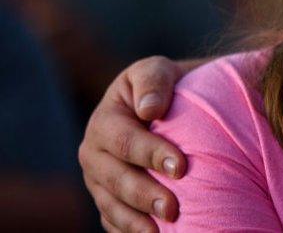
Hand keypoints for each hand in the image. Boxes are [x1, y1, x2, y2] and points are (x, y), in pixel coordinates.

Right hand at [78, 56, 203, 231]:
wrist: (168, 108)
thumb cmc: (164, 88)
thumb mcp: (157, 72)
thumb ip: (153, 82)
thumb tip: (150, 109)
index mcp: (104, 122)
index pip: (125, 141)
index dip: (151, 154)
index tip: (181, 166)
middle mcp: (94, 155)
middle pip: (116, 179)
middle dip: (144, 194)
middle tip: (173, 208)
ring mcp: (99, 182)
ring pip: (111, 206)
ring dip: (136, 220)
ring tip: (164, 228)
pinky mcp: (109, 201)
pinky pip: (113, 222)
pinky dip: (129, 230)